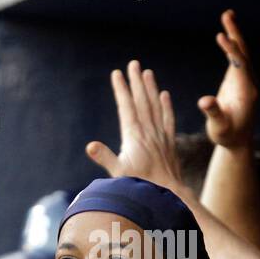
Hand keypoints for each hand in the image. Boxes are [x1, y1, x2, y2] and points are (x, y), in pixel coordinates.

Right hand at [85, 60, 183, 190]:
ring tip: (147, 72)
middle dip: (136, 82)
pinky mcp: (169, 142)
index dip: (121, 89)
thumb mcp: (119, 174)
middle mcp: (148, 132)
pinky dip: (166, 106)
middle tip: (132, 64)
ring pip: (155, 106)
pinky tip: (165, 95)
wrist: (168, 195)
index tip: (117, 74)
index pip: (126, 107)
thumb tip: (90, 146)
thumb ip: (106, 158)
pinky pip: (168, 119)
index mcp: (134, 136)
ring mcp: (160, 136)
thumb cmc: (140, 186)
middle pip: (142, 101)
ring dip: (150, 88)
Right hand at [197, 9, 256, 148]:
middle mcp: (249, 83)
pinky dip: (231, 45)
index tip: (222, 36)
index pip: (240, 66)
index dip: (232, 51)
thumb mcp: (219, 128)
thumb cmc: (226, 136)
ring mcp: (245, 80)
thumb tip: (204, 101)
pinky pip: (236, 58)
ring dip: (234, 35)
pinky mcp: (239, 80)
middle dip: (235, 35)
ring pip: (241, 53)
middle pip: (243, 54)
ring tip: (227, 15)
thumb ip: (214, 113)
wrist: (236, 141)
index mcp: (247, 92)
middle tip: (228, 15)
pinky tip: (225, 34)